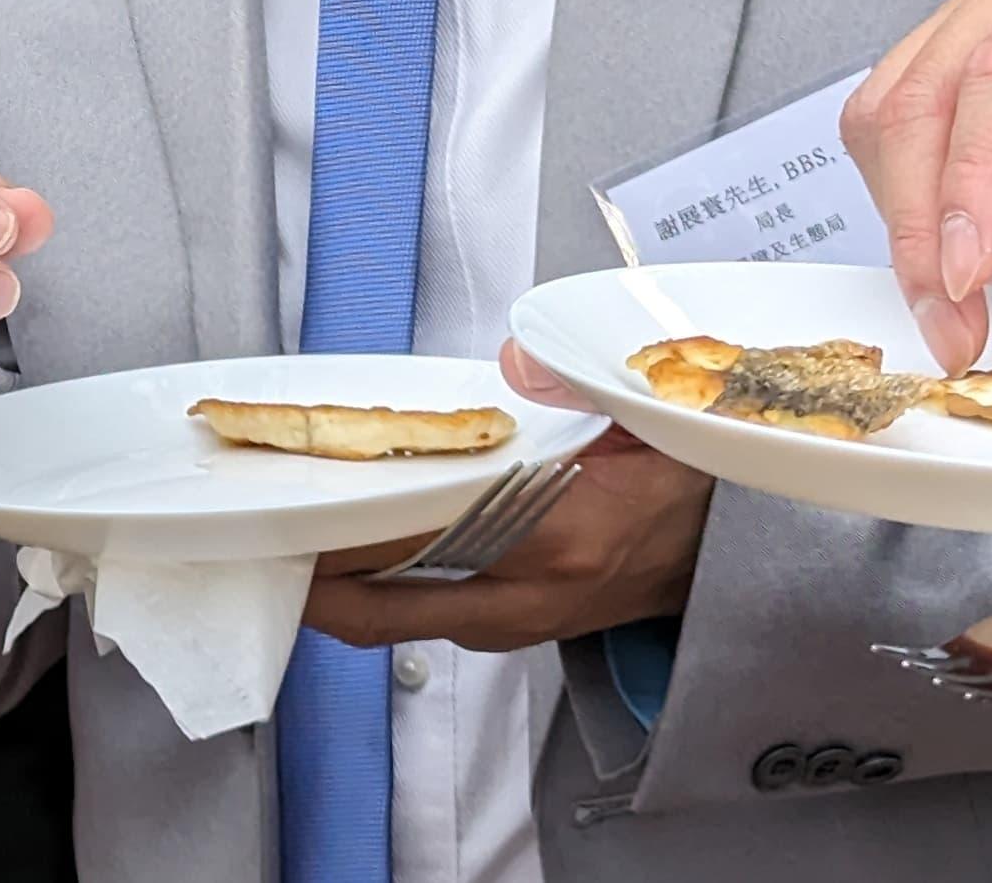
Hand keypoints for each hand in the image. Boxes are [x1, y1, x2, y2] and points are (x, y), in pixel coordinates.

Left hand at [302, 344, 712, 653]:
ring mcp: (521, 621)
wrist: (739, 558)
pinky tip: (336, 563)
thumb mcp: (647, 419)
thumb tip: (515, 359)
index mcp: (560, 534)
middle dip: (312, 576)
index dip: (350, 525)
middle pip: (387, 601)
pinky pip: (421, 620)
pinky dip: (373, 596)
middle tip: (252, 537)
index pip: (425, 532)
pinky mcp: (517, 630)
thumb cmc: (690, 486)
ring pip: (396, 620)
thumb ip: (577, 383)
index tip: (293, 498)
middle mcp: (530, 593)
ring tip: (274, 547)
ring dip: (333, 591)